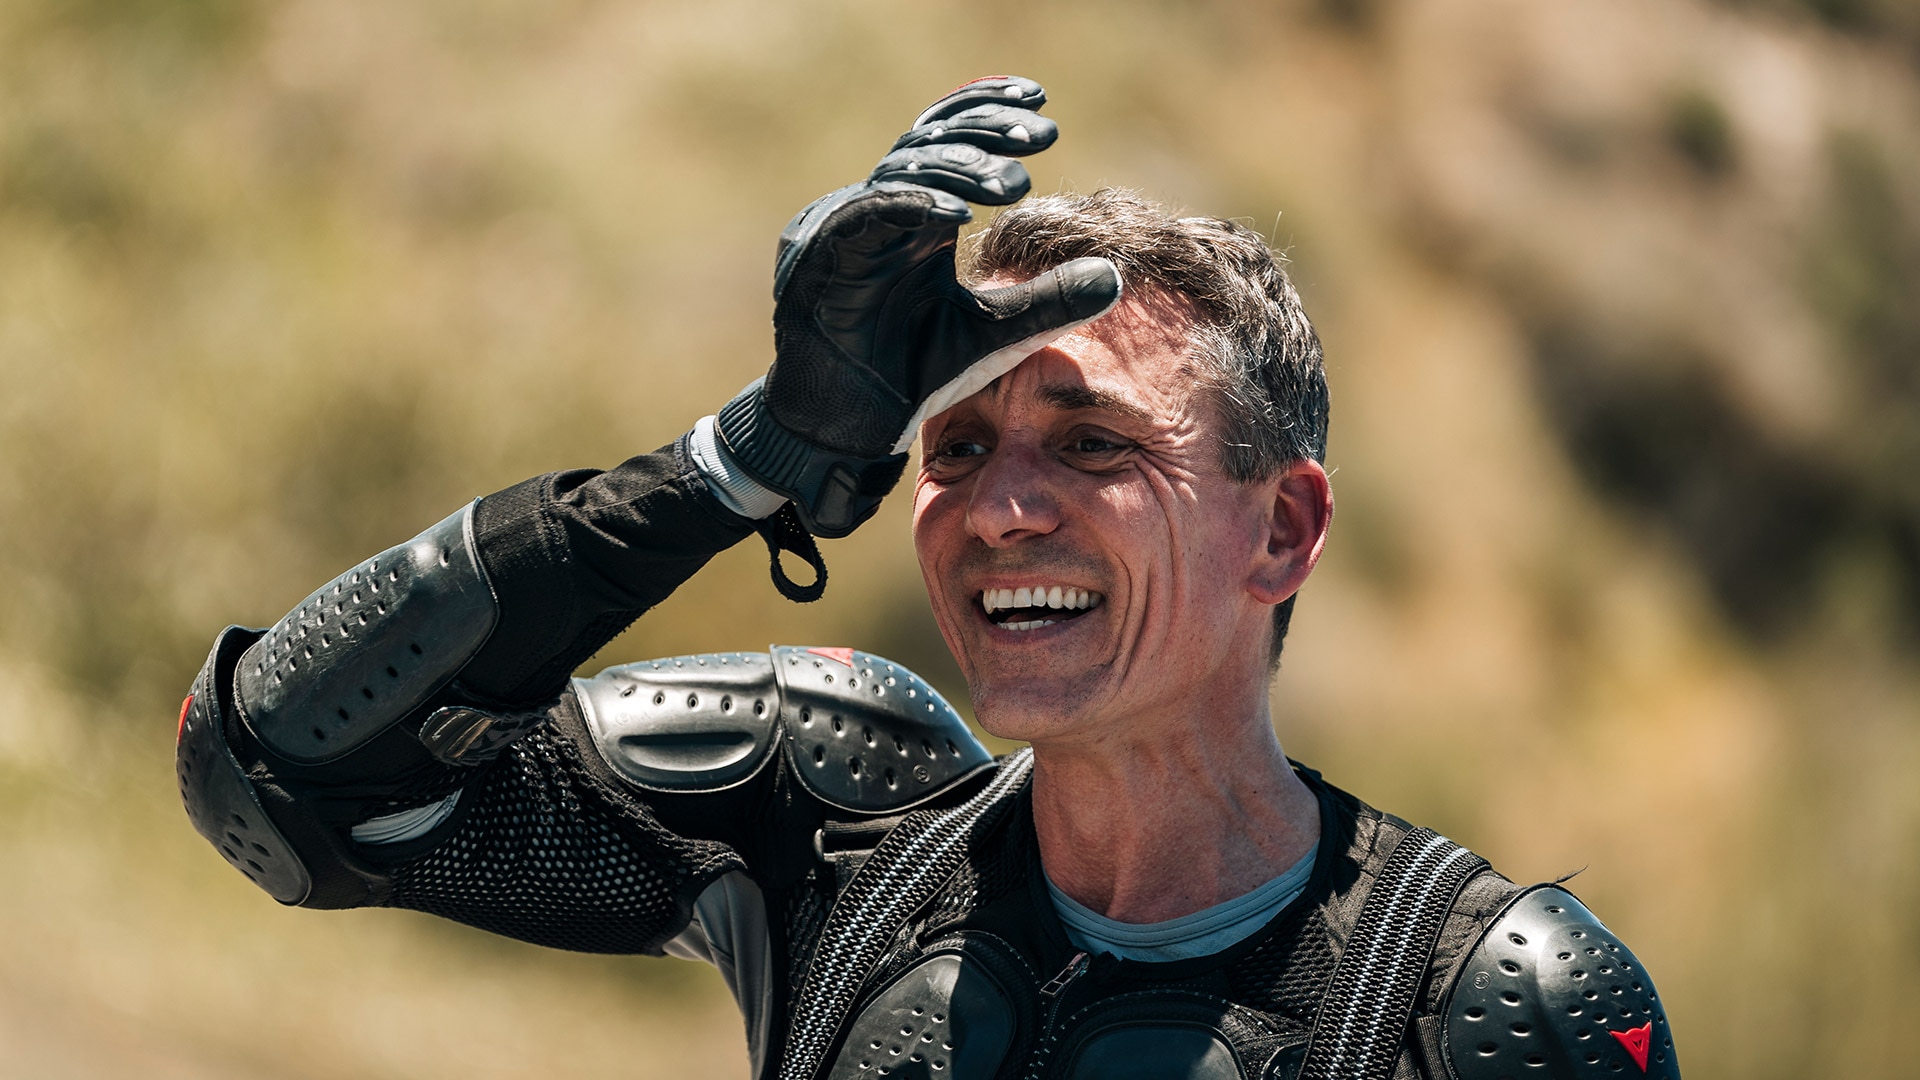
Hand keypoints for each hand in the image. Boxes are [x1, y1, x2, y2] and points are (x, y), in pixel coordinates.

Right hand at [715, 76, 1121, 536]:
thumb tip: (1116, 276)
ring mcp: (849, 228)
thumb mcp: (997, 333)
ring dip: (960, 170)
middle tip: (1041, 137)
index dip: (990, 115)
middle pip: (932, 144)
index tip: (1041, 107)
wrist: (854, 423)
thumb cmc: (915, 372)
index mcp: (919, 219)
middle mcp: (884, 212)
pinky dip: (910, 206)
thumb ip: (1050, 302)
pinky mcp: (821, 254)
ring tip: (1014, 183)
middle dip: (986, 134)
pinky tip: (957, 212)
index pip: (952, 144)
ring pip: (903, 171)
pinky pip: (867, 215)